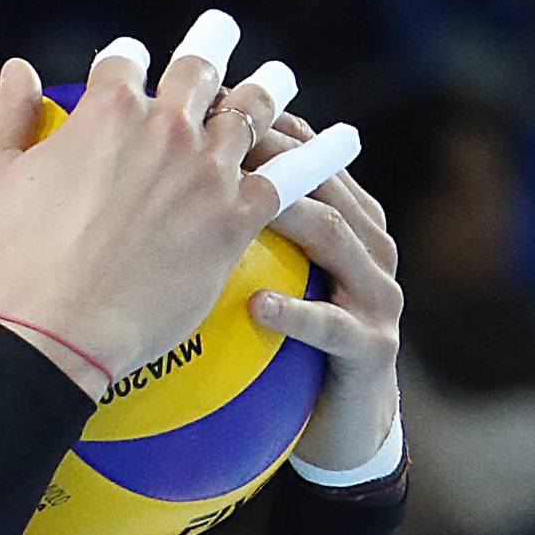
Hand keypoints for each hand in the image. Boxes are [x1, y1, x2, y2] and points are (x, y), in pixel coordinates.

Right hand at [0, 10, 280, 392]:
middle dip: (210, 45)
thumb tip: (16, 71)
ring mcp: (206, 170)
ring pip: (250, 112)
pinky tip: (344, 141)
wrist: (58, 329)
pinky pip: (289, 177)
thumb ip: (4, 116)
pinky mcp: (235, 216)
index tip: (129, 64)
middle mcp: (166, 125)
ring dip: (268, 88)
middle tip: (221, 32)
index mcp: (107, 107)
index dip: (124, 59)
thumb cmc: (13, 259)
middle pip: (197, 68)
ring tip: (280, 77)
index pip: (124, 59)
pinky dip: (318, 155)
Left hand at [243, 112, 402, 471]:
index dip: (264, 125)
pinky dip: (295, 313)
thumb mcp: (266, 278)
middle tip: (218, 143)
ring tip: (239, 205)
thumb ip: (234, 230)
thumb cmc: (287, 345)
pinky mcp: (373, 348)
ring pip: (338, 238)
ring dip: (289, 215)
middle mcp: (373, 245)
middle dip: (274, 156)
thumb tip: (155, 184)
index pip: (308, 153)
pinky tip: (255, 306)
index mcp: (348, 217)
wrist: (343, 428)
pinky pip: (332, 325)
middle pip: (324, 182)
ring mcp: (379, 296)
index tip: (209, 106)